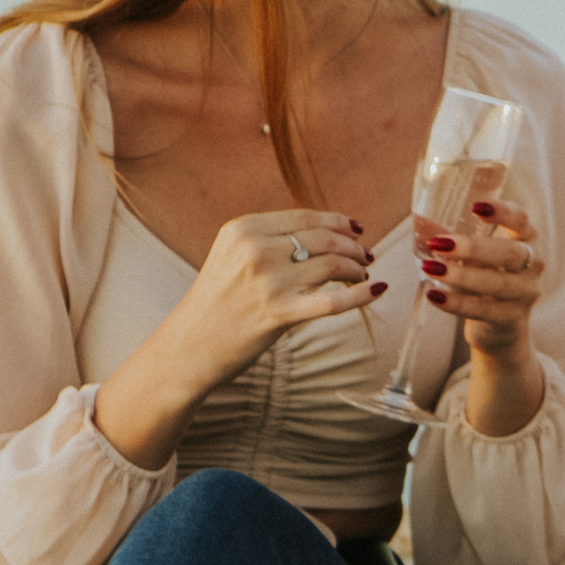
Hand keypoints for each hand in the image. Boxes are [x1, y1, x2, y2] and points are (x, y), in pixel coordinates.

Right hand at [96, 209, 376, 469]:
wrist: (188, 347)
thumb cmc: (216, 303)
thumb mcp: (232, 256)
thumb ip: (270, 240)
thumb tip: (327, 233)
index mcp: (242, 229)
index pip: (305, 217)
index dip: (338, 221)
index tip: (357, 229)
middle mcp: (254, 249)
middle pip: (323, 238)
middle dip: (352, 245)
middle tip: (365, 255)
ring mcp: (266, 282)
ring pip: (331, 263)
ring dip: (355, 267)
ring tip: (362, 274)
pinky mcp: (278, 314)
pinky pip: (332, 300)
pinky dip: (361, 294)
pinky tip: (377, 289)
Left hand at [420, 195, 543, 364]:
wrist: (500, 326)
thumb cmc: (486, 278)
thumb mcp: (474, 257)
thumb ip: (454, 241)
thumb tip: (422, 224)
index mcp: (525, 240)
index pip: (521, 221)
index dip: (502, 213)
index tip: (476, 207)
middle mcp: (532, 265)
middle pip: (511, 253)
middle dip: (474, 247)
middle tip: (439, 244)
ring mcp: (526, 294)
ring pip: (499, 283)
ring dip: (462, 276)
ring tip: (431, 268)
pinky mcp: (513, 319)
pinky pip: (485, 310)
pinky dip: (458, 303)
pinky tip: (435, 295)